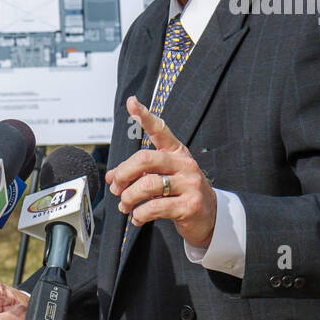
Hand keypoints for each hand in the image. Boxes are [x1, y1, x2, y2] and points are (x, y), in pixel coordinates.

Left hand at [106, 95, 217, 248]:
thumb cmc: (179, 194)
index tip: (131, 102)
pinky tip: (136, 218)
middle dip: (123, 173)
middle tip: (115, 187)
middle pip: (145, 159)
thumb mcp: (160, 179)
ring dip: (128, 198)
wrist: (209, 218)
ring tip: (124, 206)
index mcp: (177, 152)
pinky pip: (154, 208)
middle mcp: (184, 164)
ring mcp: (189, 184)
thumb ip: (137, 174)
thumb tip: (110, 177)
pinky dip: (139, 214)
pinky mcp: (189, 206)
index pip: (160, 129)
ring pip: (147, 185)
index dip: (144, 116)